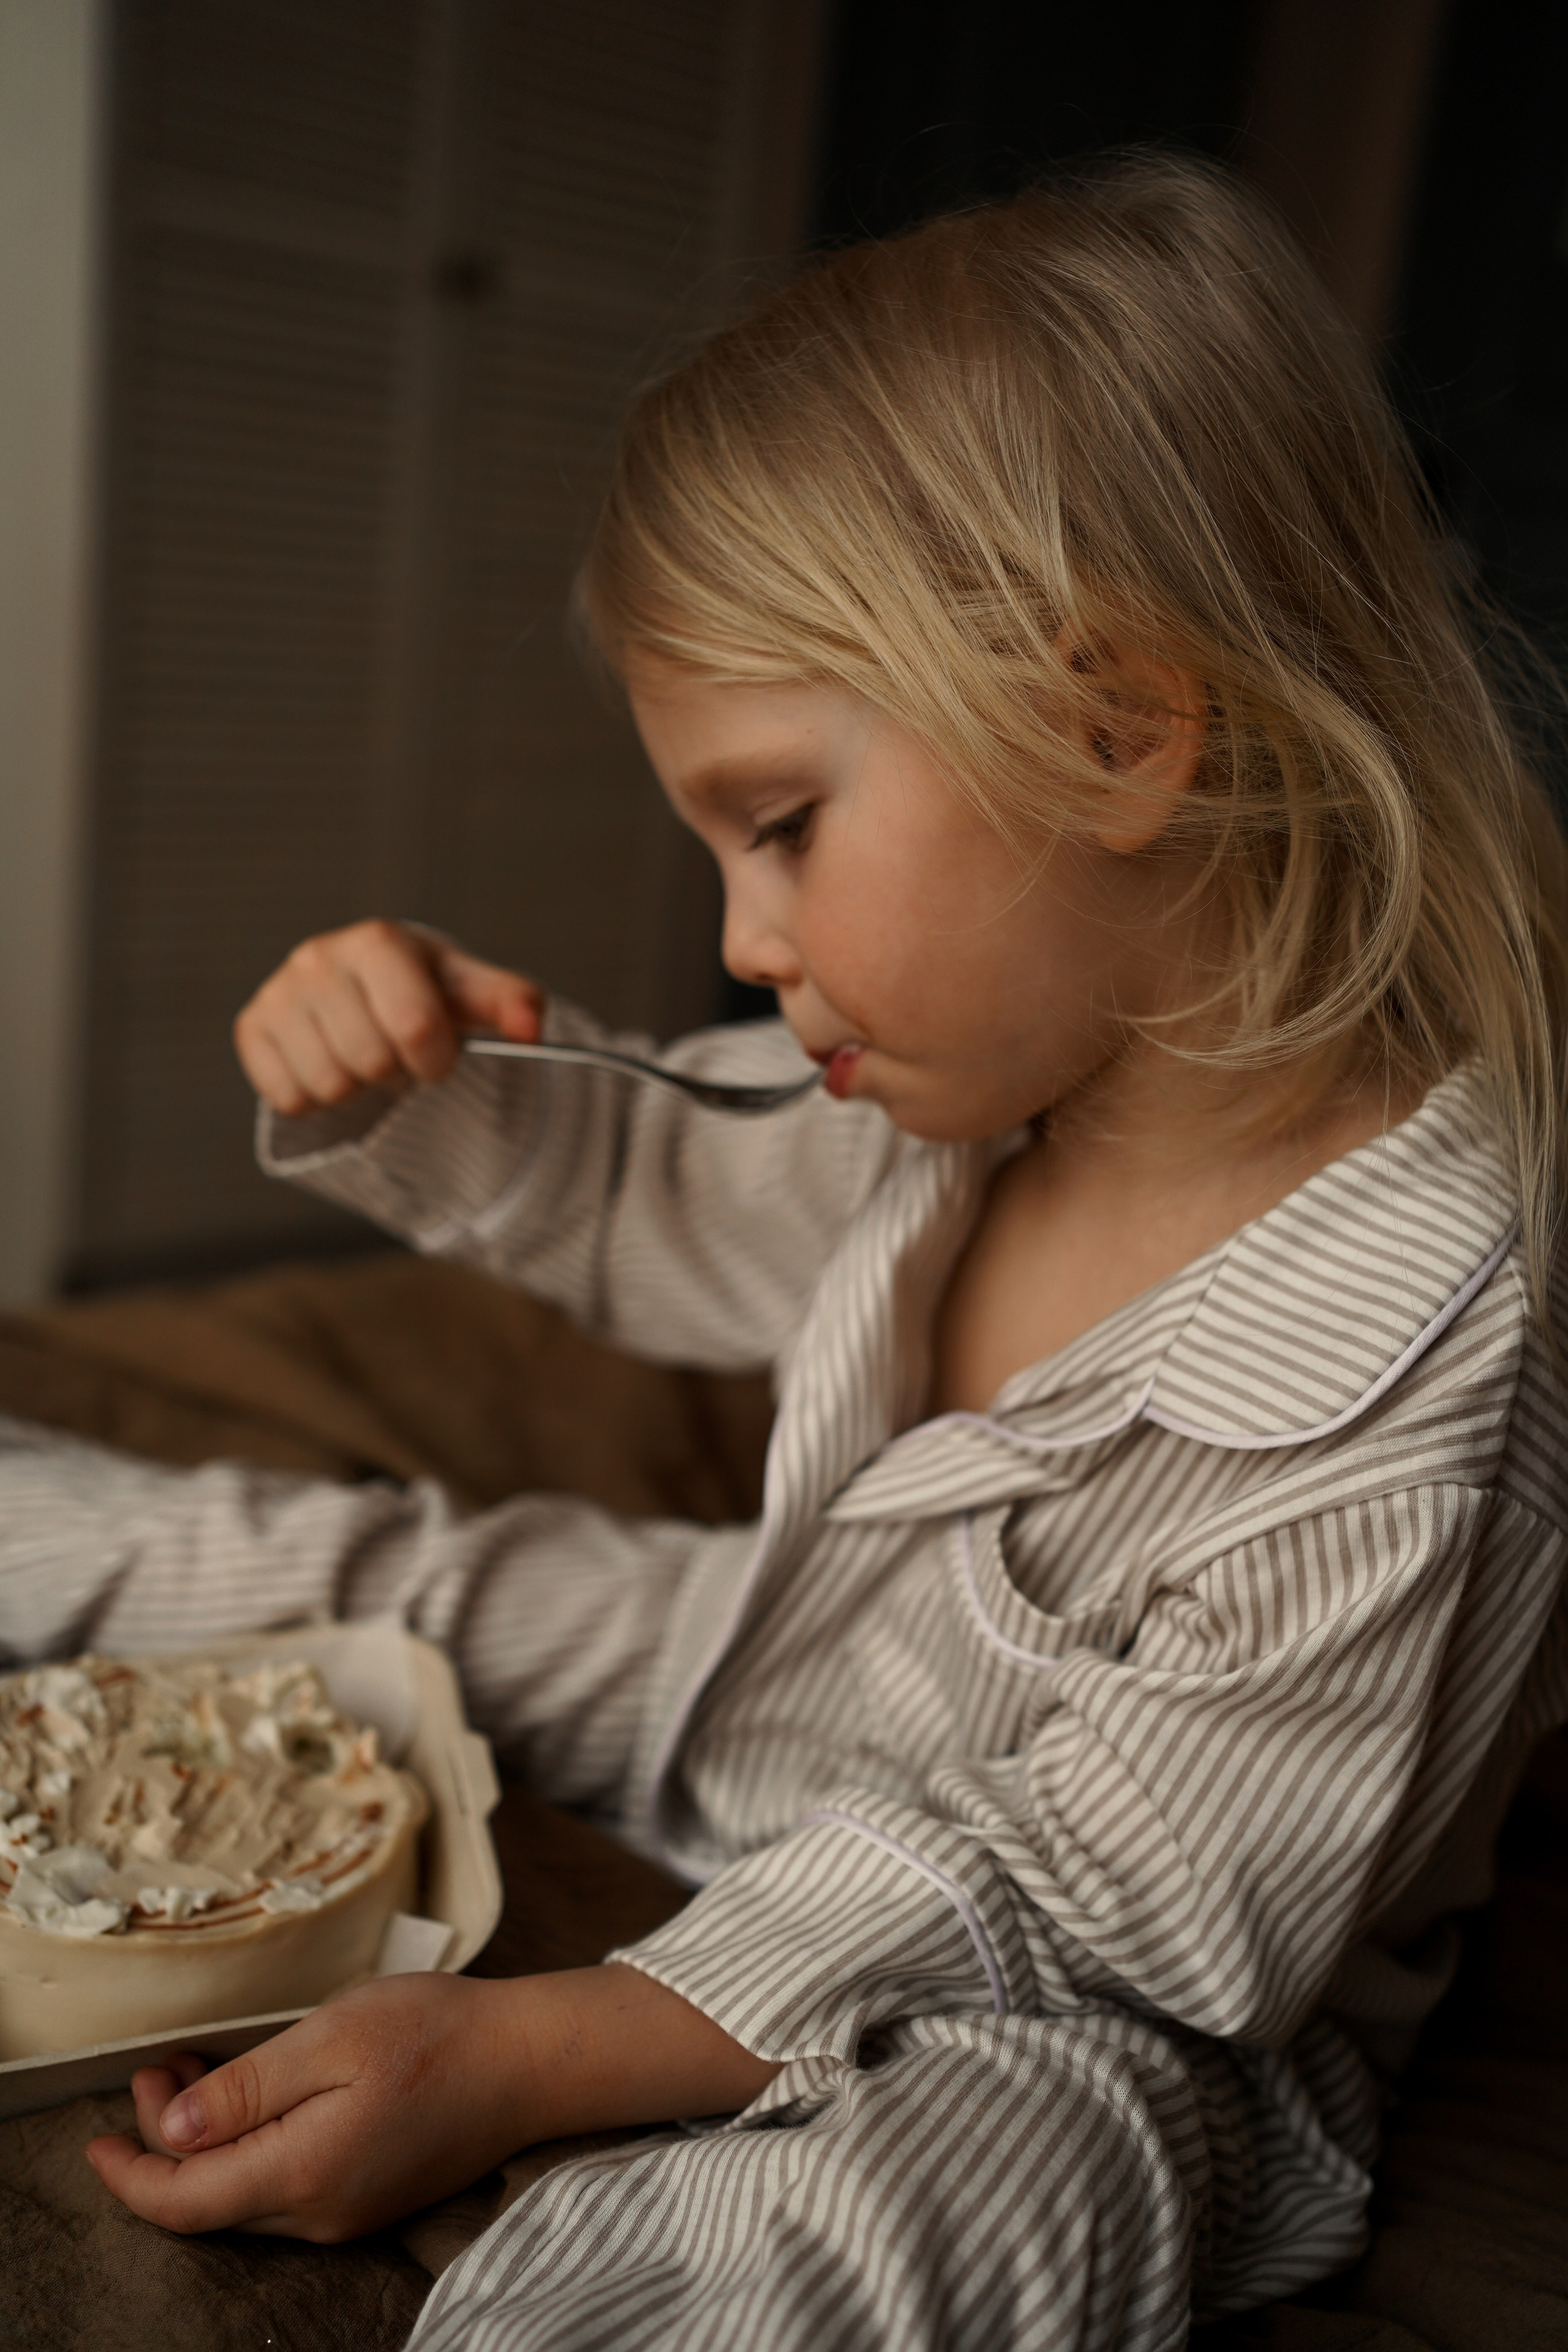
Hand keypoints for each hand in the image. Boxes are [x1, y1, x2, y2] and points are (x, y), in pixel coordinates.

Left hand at [86, 1973, 539, 2240]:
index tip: (97, 2138)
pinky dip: (249, 2149)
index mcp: (302, 2173)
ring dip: (206, 2144)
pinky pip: (285, 2189)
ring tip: (195, 2073)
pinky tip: (254, 2098)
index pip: (184, 2200)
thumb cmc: (437, 2034)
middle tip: (156, 2072)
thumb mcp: (331, 2038)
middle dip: (164, 2144)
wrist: (531, 2063)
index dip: (129, 2176)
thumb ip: (247, 2090)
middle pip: (210, 2202)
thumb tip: (171, 2131)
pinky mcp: (369, 2198)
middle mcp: (319, 2213)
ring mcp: (347, 2212)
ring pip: (246, 2196)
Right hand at [235, 918, 543, 1116]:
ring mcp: (278, 992)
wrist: (368, 989)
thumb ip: (511, 1002)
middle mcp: (318, 958)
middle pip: (370, 1062)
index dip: (436, 1060)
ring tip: (363, 1057)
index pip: (414, 1029)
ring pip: (328, 1085)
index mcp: (378, 942)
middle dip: (395, 1073)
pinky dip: (316, 1099)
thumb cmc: (426, 992)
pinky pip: (287, 1097)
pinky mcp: (250, 1027)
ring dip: (357, 1089)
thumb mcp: (472, 992)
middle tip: (395, 1055)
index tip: (437, 1053)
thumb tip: (532, 1026)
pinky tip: (330, 1065)